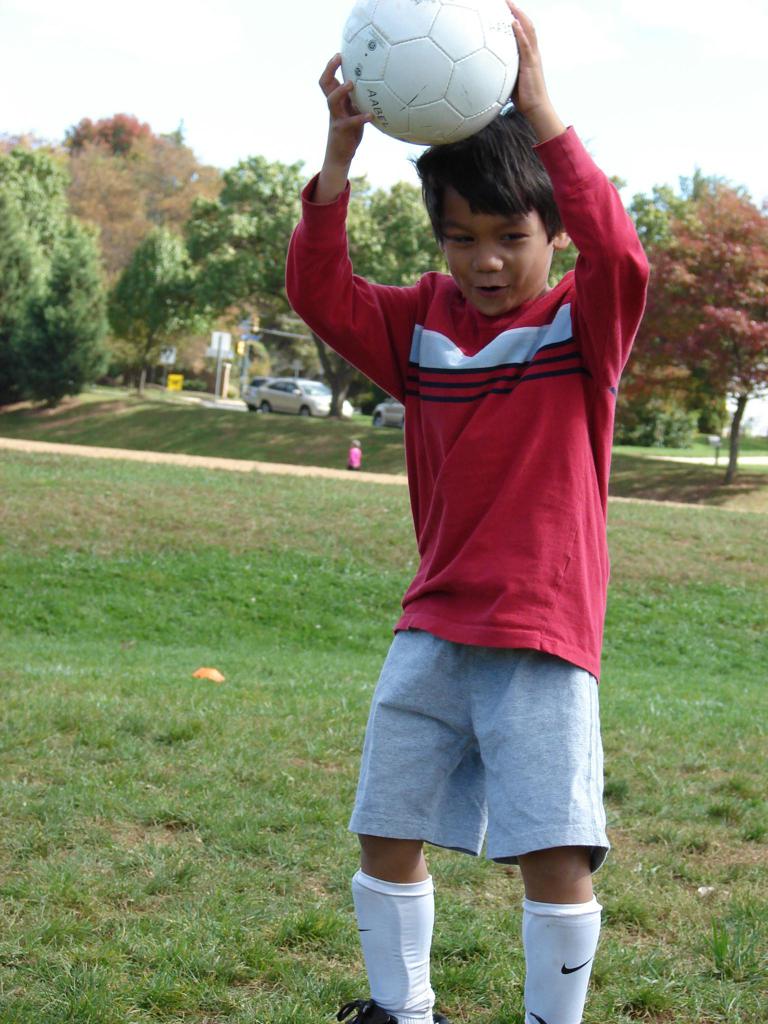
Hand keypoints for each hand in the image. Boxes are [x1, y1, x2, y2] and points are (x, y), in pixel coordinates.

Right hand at [314, 54, 371, 203]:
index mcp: (336, 101)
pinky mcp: (342, 130)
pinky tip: (370, 115)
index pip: (328, 80)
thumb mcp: (354, 113)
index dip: (331, 66)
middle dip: (330, 69)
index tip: (340, 53)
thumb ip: (359, 100)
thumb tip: (376, 86)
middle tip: (339, 58)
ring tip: (352, 84)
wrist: (340, 155)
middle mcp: (333, 107)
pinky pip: (350, 122)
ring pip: (332, 100)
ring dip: (341, 90)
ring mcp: (336, 118)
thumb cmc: (350, 132)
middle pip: (325, 84)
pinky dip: (360, 118)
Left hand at [506, 3, 564, 142]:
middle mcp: (532, 51)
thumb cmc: (524, 97)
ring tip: (509, 4)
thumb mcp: (510, 81)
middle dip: (516, 10)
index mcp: (527, 54)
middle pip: (525, 24)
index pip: (522, 30)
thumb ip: (502, 72)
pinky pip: (525, 45)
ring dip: (518, 15)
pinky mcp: (531, 64)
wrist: (536, 108)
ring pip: (527, 30)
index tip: (504, 8)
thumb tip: (487, 71)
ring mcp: (532, 56)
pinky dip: (520, 33)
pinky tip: (513, 23)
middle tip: (505, 0)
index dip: (515, 17)